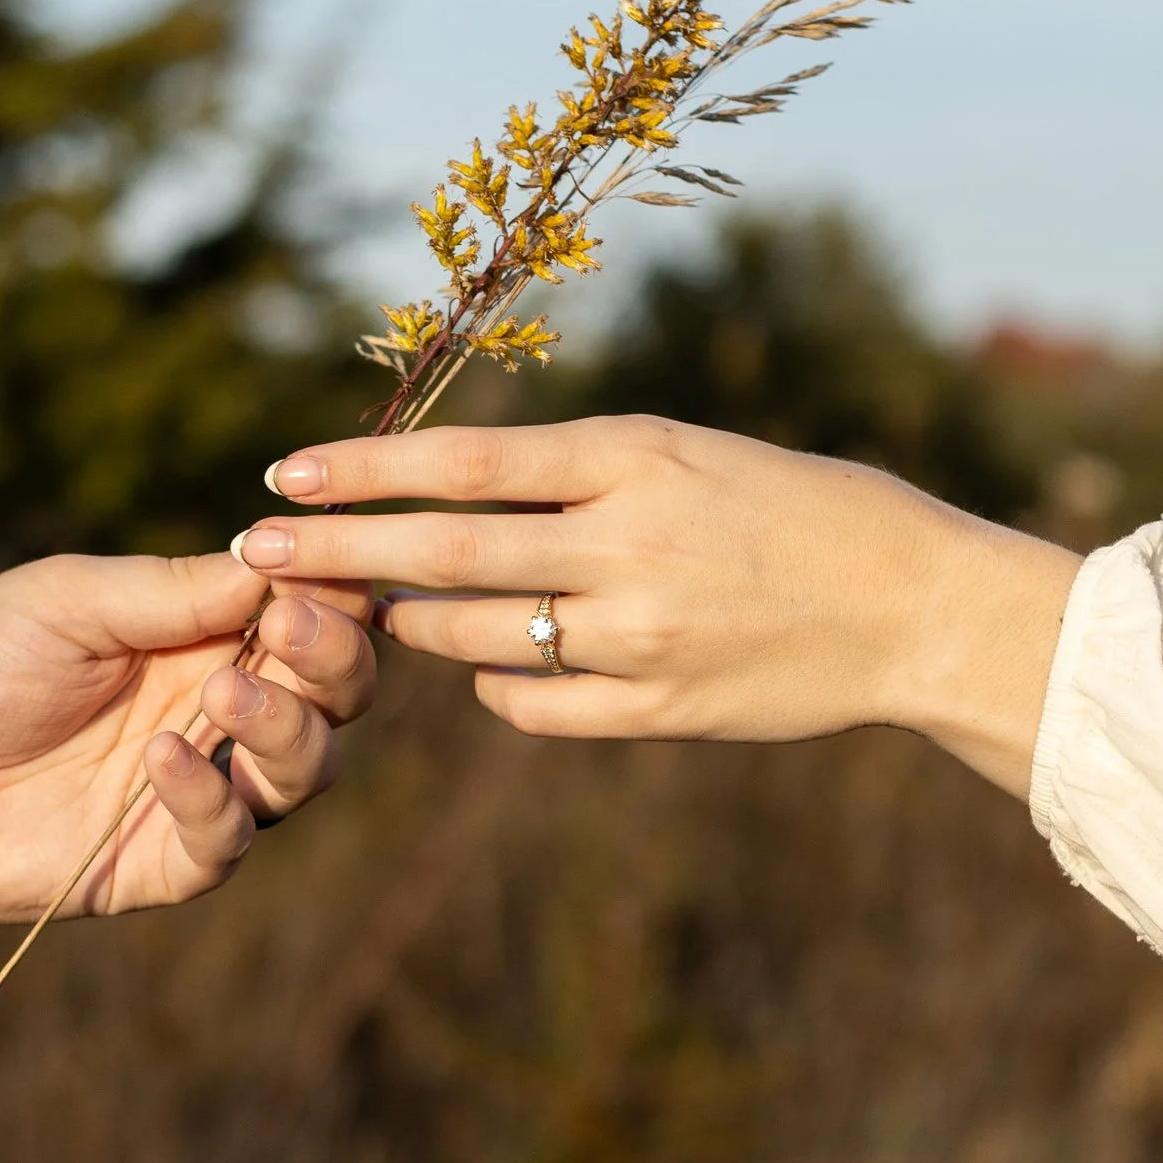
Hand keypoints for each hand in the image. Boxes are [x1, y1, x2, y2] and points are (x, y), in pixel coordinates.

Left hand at [0, 549, 376, 921]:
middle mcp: (217, 707)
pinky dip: (210, 798)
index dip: (334, 590)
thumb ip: (169, 589)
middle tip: (290, 629)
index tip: (319, 566)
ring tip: (225, 692)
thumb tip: (275, 561)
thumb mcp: (62, 603)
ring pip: (309, 768)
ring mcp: (198, 788)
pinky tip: (162, 758)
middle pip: (338, 690)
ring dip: (287, 725)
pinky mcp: (164, 861)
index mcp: (201, 632)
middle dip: (333, 656)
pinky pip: (229, 839)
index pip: (310, 610)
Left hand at [233, 416, 1075, 797]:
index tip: (280, 473)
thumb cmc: (796, 507)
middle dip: (334, 555)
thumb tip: (457, 485)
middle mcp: (629, 544)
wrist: (912, 604)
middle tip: (249, 550)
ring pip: (475, 638)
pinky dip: (494, 685)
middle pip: (443, 554)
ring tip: (377, 611)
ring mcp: (642, 633)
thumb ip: (581, 472)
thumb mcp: (689, 455)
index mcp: (635, 459)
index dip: (362, 472)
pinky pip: (533, 705)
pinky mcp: (660, 708)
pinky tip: (488, 666)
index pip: (465, 464)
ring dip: (411, 624)